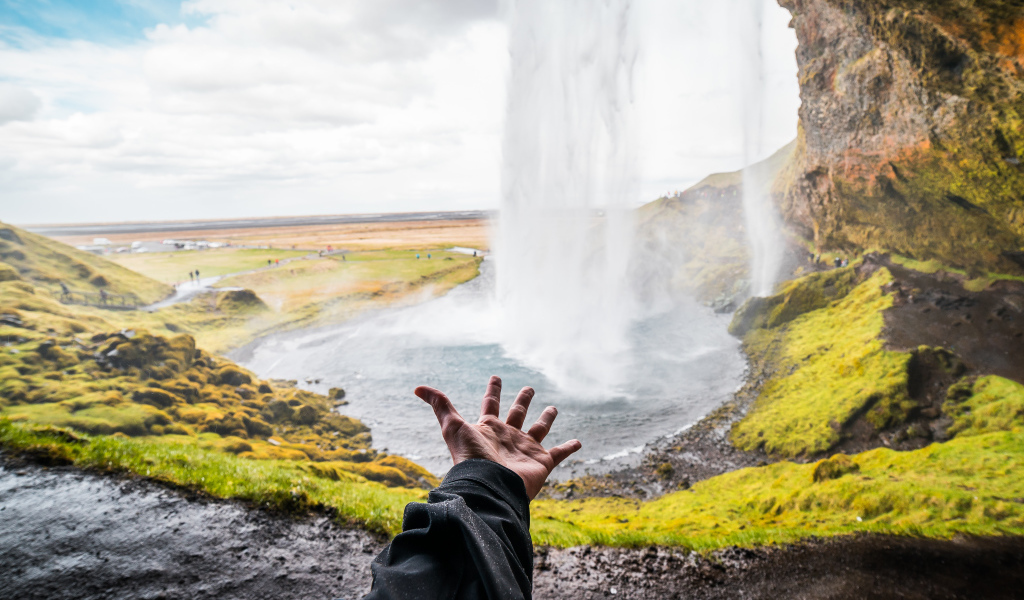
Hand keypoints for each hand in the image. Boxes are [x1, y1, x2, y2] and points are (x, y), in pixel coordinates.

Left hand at [415, 376, 581, 499]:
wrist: (491, 486)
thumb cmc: (472, 457)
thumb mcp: (453, 426)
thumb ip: (439, 404)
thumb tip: (418, 387)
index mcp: (489, 428)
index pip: (490, 403)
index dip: (493, 389)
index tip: (496, 377)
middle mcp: (507, 437)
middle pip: (517, 414)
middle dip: (523, 400)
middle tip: (529, 387)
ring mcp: (525, 449)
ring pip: (538, 429)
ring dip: (546, 419)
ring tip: (553, 409)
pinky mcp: (541, 462)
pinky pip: (558, 453)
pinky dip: (569, 448)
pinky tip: (578, 442)